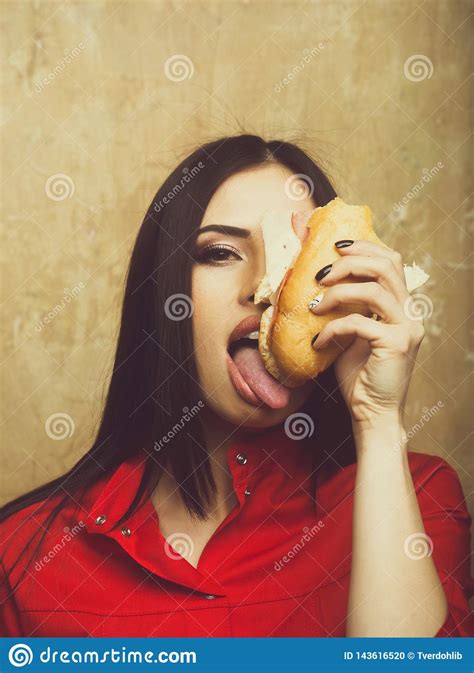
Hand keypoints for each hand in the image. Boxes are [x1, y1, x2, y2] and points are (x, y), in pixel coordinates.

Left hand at [309, 240, 424, 424]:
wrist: (371, 412)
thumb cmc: (359, 375)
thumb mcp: (350, 333)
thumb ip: (346, 307)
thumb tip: (316, 282)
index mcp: (401, 305)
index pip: (391, 261)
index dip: (365, 247)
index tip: (336, 247)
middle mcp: (410, 313)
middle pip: (386, 265)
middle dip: (349, 263)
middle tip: (321, 274)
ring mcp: (407, 328)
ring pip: (373, 290)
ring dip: (338, 292)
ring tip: (315, 305)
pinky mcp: (396, 345)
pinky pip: (358, 323)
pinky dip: (333, 328)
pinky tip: (318, 342)